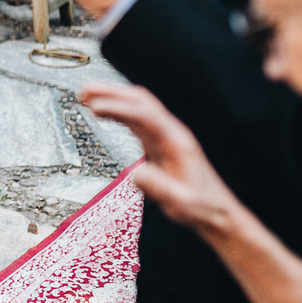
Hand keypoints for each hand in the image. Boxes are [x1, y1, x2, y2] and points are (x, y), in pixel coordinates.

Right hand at [80, 83, 237, 233]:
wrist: (217, 212)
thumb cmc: (201, 208)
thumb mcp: (180, 203)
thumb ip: (158, 187)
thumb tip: (134, 174)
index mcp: (176, 142)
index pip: (144, 115)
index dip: (118, 108)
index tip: (94, 108)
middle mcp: (171, 133)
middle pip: (140, 101)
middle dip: (111, 92)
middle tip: (84, 90)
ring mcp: (165, 135)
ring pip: (137, 105)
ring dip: (112, 96)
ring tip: (86, 95)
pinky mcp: (158, 142)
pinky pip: (136, 117)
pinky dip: (117, 109)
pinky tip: (103, 111)